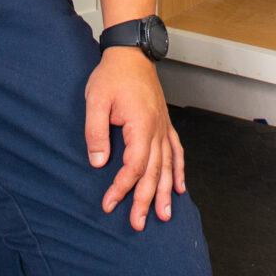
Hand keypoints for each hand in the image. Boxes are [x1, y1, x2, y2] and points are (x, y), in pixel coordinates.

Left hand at [84, 48, 184, 230]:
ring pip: (168, 166)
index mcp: (141, 125)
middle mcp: (157, 130)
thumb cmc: (112, 74)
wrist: (131, 52)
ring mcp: (163, 128)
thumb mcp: (96, 100)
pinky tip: (179, 188)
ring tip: (164, 215)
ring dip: (165, 192)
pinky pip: (176, 152)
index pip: (134, 166)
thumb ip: (96, 132)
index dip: (122, 188)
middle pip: (154, 172)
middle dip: (146, 200)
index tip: (109, 203)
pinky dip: (178, 171)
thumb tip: (98, 163)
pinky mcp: (164, 124)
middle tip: (138, 223)